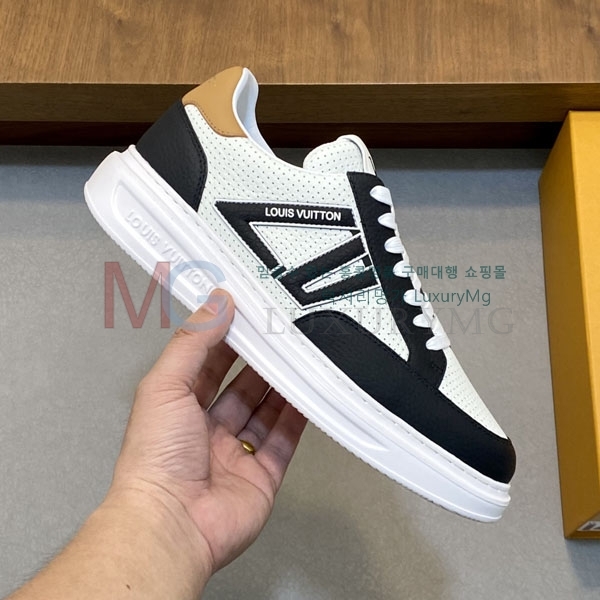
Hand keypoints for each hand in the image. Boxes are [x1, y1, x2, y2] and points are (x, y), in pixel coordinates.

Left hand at [108, 289, 306, 573]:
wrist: (172, 523)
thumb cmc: (155, 459)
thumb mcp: (166, 385)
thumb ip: (193, 342)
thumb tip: (216, 303)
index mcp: (178, 408)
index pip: (208, 364)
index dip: (228, 340)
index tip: (249, 316)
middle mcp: (206, 430)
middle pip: (241, 387)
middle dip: (261, 363)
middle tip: (282, 337)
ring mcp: (236, 453)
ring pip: (265, 411)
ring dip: (282, 386)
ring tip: (299, 359)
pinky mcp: (261, 474)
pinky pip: (284, 440)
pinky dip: (297, 418)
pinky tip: (308, 396)